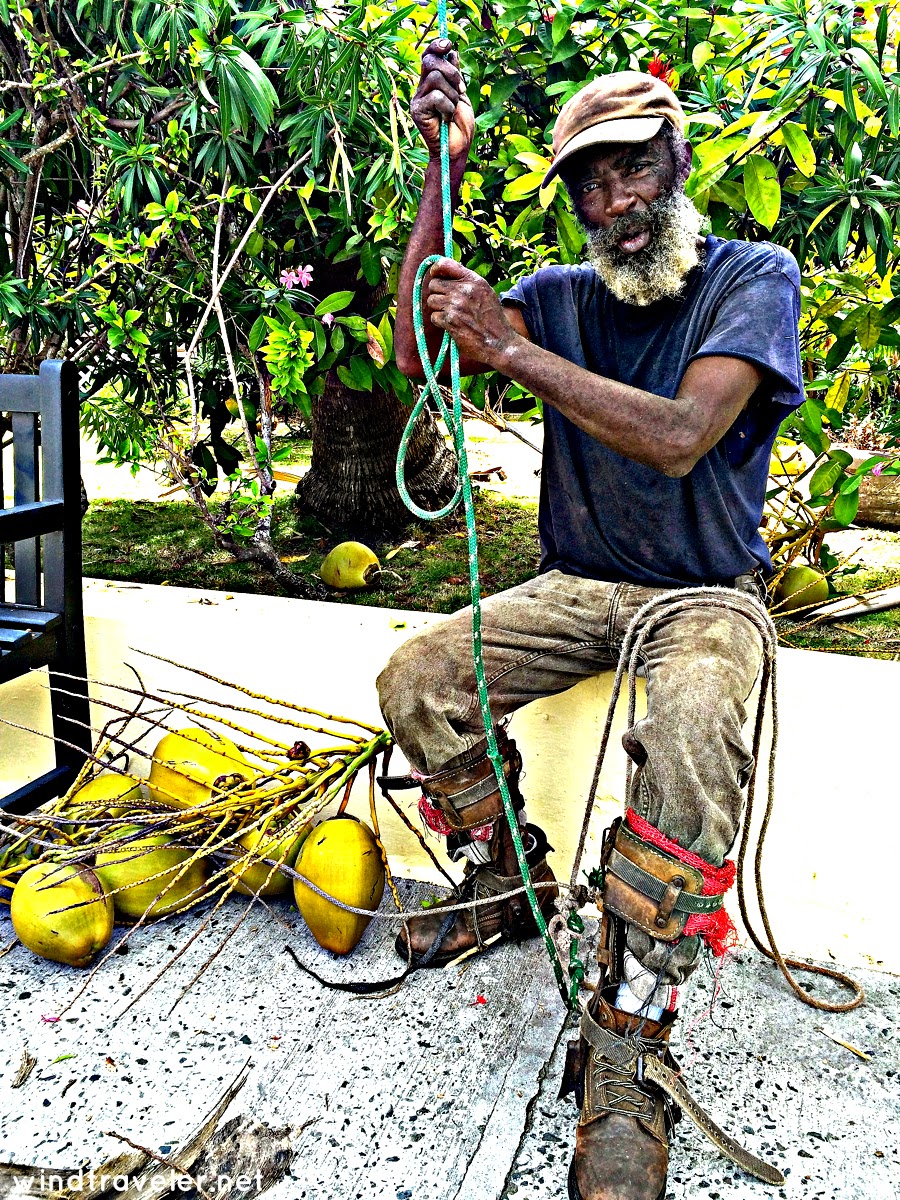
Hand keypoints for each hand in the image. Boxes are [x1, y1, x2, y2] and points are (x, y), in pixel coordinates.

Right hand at [411, 39, 474, 162]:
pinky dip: (448, 106)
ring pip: (436, 77)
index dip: (436, 46)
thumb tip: (452, 51)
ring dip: (452, 94)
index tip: (448, 44)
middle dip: (451, 73)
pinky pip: (436, 96)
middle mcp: (422, 88)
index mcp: (431, 82)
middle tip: (460, 90)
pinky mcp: (417, 111)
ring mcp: (418, 99)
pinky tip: (446, 118)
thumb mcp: (461, 94)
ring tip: (452, 109)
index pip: (429, 55)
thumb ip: (455, 74)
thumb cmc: (460, 126)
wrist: (457, 150)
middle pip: (432, 62)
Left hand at [425, 258, 520, 366]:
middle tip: (446, 303)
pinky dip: (440, 322)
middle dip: (437, 293)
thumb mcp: (486, 293)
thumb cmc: (493, 320)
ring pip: (432, 300)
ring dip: (438, 308)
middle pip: (434, 284)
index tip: (434, 275)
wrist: (500, 343)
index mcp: (474, 280)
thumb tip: (447, 276)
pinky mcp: (450, 320)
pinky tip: (452, 325)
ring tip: (451, 315)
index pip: (445, 264)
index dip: (435, 269)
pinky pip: (434, 316)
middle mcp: (464, 290)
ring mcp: (456, 305)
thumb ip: (469, 282)